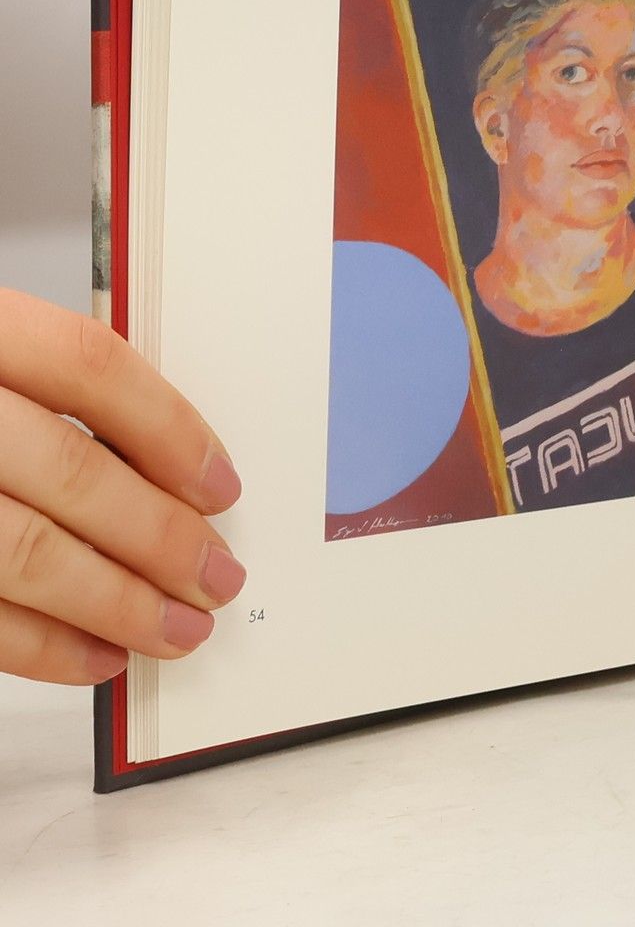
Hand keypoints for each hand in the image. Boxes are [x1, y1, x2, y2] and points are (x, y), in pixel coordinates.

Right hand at [0, 286, 244, 684]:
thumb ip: (55, 388)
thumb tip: (173, 456)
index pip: (89, 367)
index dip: (169, 428)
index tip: (221, 486)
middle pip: (70, 471)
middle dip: (161, 535)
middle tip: (218, 577)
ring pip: (24, 553)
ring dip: (115, 602)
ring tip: (178, 628)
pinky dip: (43, 646)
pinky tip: (98, 656)